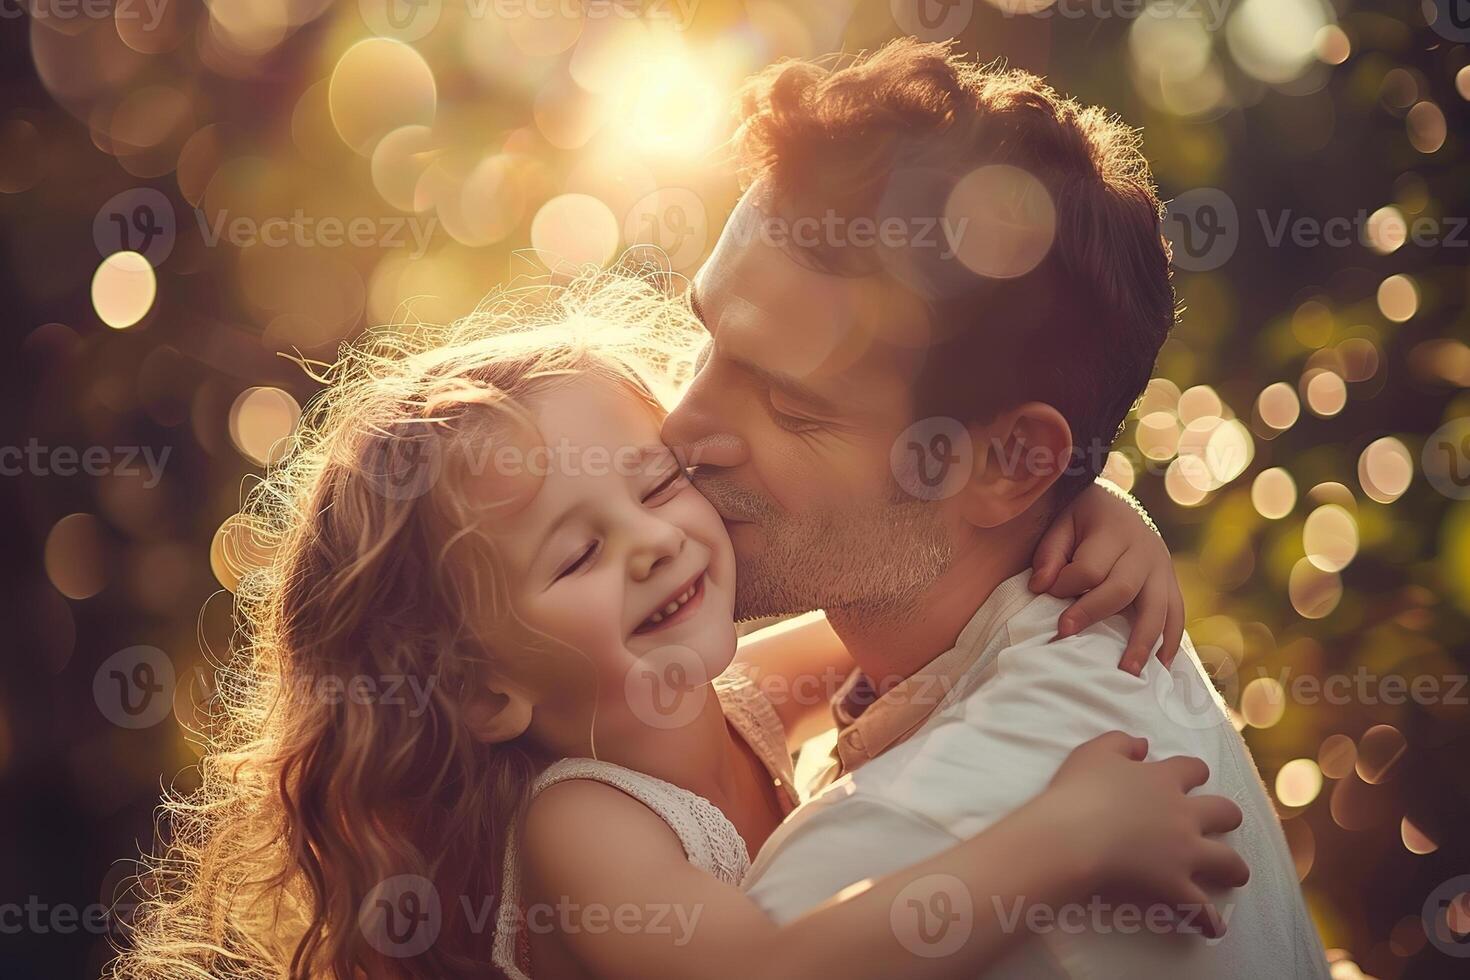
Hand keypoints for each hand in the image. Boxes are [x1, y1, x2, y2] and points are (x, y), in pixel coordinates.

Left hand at [1029, 481, 1183, 674]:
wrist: (1122, 508)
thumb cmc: (1085, 521)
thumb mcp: (1062, 523)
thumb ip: (1050, 553)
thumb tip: (1040, 587)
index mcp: (1115, 531)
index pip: (1090, 567)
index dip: (1066, 583)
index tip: (1045, 593)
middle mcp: (1144, 550)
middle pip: (1122, 588)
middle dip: (1093, 613)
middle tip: (1066, 635)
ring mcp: (1163, 569)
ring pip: (1157, 609)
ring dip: (1143, 642)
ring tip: (1127, 672)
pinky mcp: (1171, 585)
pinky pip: (1176, 615)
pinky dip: (1170, 642)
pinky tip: (1161, 668)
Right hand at [1044, 732, 1247, 938]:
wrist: (1073, 835)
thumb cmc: (1079, 791)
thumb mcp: (1094, 752)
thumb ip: (1121, 742)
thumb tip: (1143, 745)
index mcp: (1164, 780)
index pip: (1192, 769)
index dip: (1194, 772)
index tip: (1192, 777)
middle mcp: (1183, 814)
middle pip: (1224, 812)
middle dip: (1227, 817)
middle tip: (1221, 822)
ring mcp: (1184, 852)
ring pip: (1228, 861)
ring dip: (1234, 868)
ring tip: (1235, 875)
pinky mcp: (1175, 885)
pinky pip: (1201, 908)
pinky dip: (1210, 920)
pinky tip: (1214, 928)